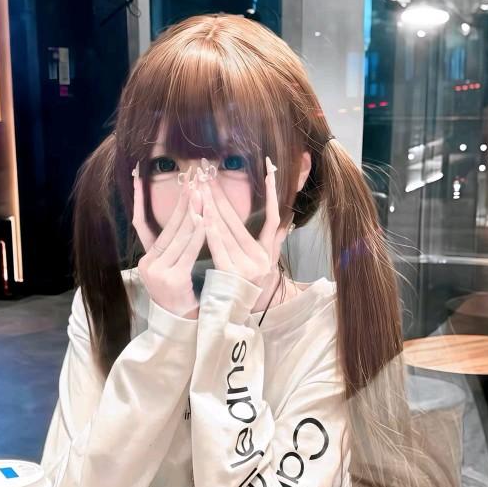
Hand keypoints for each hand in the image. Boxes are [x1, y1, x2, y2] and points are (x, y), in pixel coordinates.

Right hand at [131, 163, 205, 319]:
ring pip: (177, 237)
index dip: (139, 200)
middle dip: (181, 203)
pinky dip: (197, 234)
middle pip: (166, 227)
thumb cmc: (182, 296)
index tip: (137, 176)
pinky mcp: (172, 279)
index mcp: (146, 260)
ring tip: (200, 194)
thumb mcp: (172, 269)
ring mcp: (158, 272)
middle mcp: (148, 265)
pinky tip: (204, 220)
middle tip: (191, 180)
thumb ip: (173, 246)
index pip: (141, 224)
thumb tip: (185, 219)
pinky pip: (188, 252)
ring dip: (191, 213)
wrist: (182, 326)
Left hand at [198, 156, 288, 287]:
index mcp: (268, 252)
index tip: (270, 167)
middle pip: (238, 220)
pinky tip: (202, 214)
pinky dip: (210, 230)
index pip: (274, 216)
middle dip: (221, 194)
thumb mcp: (268, 265)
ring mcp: (246, 267)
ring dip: (211, 206)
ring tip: (200, 186)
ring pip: (226, 230)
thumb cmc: (251, 289)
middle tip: (208, 172)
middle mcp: (260, 259)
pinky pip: (218, 248)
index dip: (273, 192)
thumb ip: (276, 241)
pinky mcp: (231, 274)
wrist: (240, 319)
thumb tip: (286, 220)